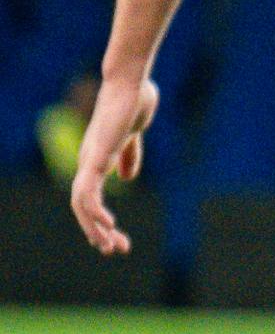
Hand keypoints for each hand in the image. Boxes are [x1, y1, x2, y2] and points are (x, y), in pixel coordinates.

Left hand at [70, 75, 158, 256]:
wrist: (131, 83)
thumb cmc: (134, 101)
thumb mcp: (134, 134)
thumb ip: (129, 155)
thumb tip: (127, 176)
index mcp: (97, 158)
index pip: (90, 197)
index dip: (99, 220)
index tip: (116, 238)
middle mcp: (89, 162)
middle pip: (84, 206)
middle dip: (97, 232)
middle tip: (115, 250)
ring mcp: (90, 160)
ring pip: (82, 205)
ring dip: (95, 228)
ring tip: (112, 245)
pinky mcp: (97, 158)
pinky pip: (88, 192)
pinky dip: (95, 212)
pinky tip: (109, 224)